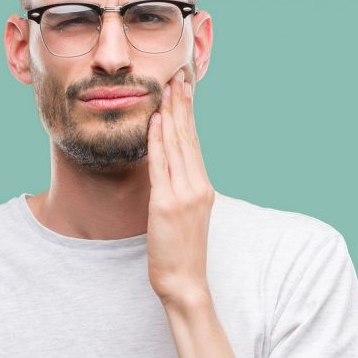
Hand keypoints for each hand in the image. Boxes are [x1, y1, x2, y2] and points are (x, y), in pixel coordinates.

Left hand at [146, 69, 215, 306]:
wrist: (185, 281)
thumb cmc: (182, 249)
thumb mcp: (187, 212)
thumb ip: (181, 186)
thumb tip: (170, 163)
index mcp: (203, 186)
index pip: (194, 141)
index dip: (188, 113)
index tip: (184, 89)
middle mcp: (198, 185)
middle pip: (188, 137)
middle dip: (182, 104)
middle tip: (179, 76)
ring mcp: (185, 194)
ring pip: (177, 145)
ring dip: (171, 114)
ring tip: (168, 88)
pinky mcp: (168, 204)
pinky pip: (161, 165)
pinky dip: (158, 140)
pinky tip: (155, 121)